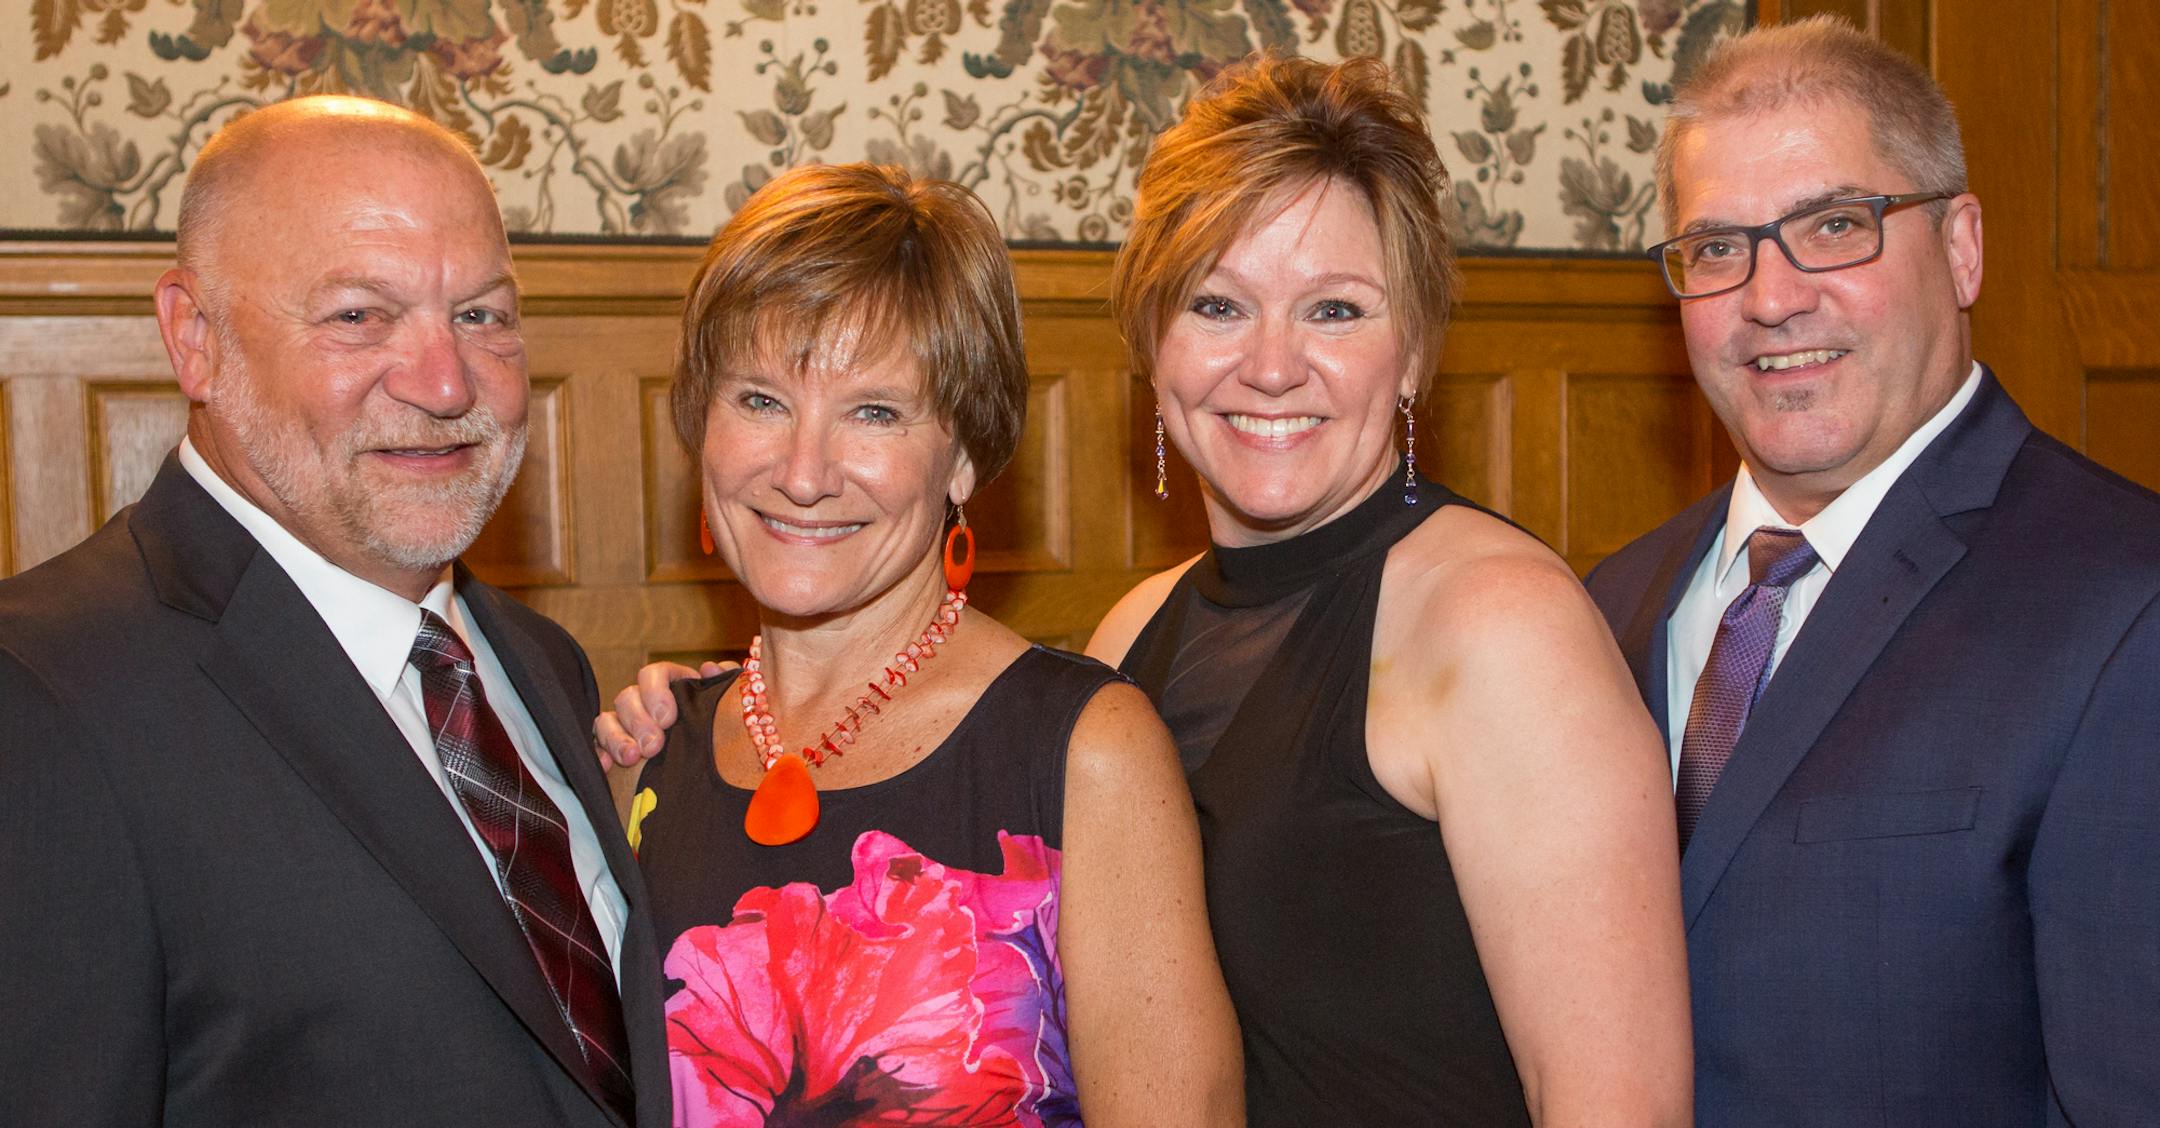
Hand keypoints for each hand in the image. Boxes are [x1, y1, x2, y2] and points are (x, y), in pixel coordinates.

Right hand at [592, 659, 730, 767]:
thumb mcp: (725, 706)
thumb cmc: (718, 729)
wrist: (714, 768)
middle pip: (627, 698)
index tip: (668, 718)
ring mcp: (625, 725)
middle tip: (653, 746)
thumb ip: (723, 683)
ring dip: (617, 738)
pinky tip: (607, 765)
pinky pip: (596, 746)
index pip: (653, 674)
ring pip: (607, 721)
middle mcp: (644, 702)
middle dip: (638, 722)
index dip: (656, 691)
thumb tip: (710, 669)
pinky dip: (599, 754)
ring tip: (632, 758)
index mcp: (671, 686)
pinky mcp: (613, 749)